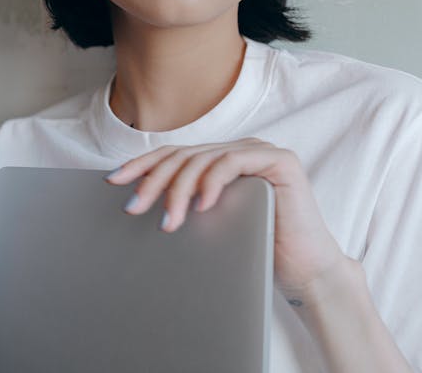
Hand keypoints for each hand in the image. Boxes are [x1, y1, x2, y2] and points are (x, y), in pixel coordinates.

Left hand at [105, 138, 346, 299]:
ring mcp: (260, 151)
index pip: (175, 154)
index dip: (143, 164)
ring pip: (205, 159)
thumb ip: (188, 204)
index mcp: (222, 159)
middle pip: (185, 155)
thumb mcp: (212, 225)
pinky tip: (201, 206)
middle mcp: (239, 149)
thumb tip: (138, 202)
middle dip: (154, 180)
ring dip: (180, 189)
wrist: (306, 272)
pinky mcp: (280, 161)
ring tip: (168, 220)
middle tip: (134, 206)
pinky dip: (213, 182)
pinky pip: (234, 162)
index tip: (114, 181)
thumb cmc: (258, 251)